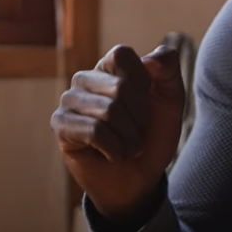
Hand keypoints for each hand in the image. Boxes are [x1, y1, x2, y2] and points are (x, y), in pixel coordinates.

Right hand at [50, 44, 184, 221]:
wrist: (140, 178)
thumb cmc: (153, 134)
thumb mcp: (171, 100)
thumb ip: (168, 70)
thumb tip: (150, 58)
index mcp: (110, 65)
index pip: (122, 54)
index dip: (142, 83)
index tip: (146, 103)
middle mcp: (86, 77)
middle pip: (120, 88)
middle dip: (139, 119)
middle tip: (137, 133)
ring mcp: (70, 100)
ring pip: (108, 111)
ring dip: (128, 138)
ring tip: (127, 146)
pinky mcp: (60, 124)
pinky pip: (94, 131)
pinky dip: (114, 149)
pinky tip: (112, 154)